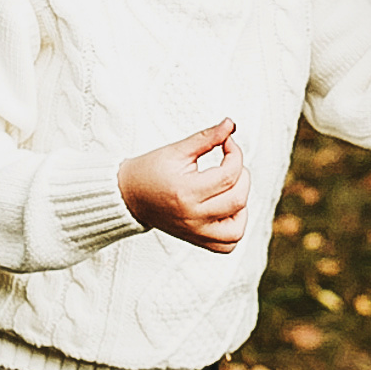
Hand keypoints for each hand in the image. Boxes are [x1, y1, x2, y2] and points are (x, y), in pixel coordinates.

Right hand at [119, 117, 248, 251]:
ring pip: (237, 228)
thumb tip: (231, 124)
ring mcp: (195, 232)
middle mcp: (192, 216)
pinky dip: (235, 227)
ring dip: (241, 204)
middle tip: (229, 163)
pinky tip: (227, 209)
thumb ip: (207, 137)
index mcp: (186, 192)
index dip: (235, 153)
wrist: (129, 197)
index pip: (229, 174)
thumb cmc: (150, 171)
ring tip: (229, 188)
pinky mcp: (197, 241)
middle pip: (238, 199)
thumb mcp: (177, 150)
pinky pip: (228, 245)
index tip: (227, 143)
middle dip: (241, 175)